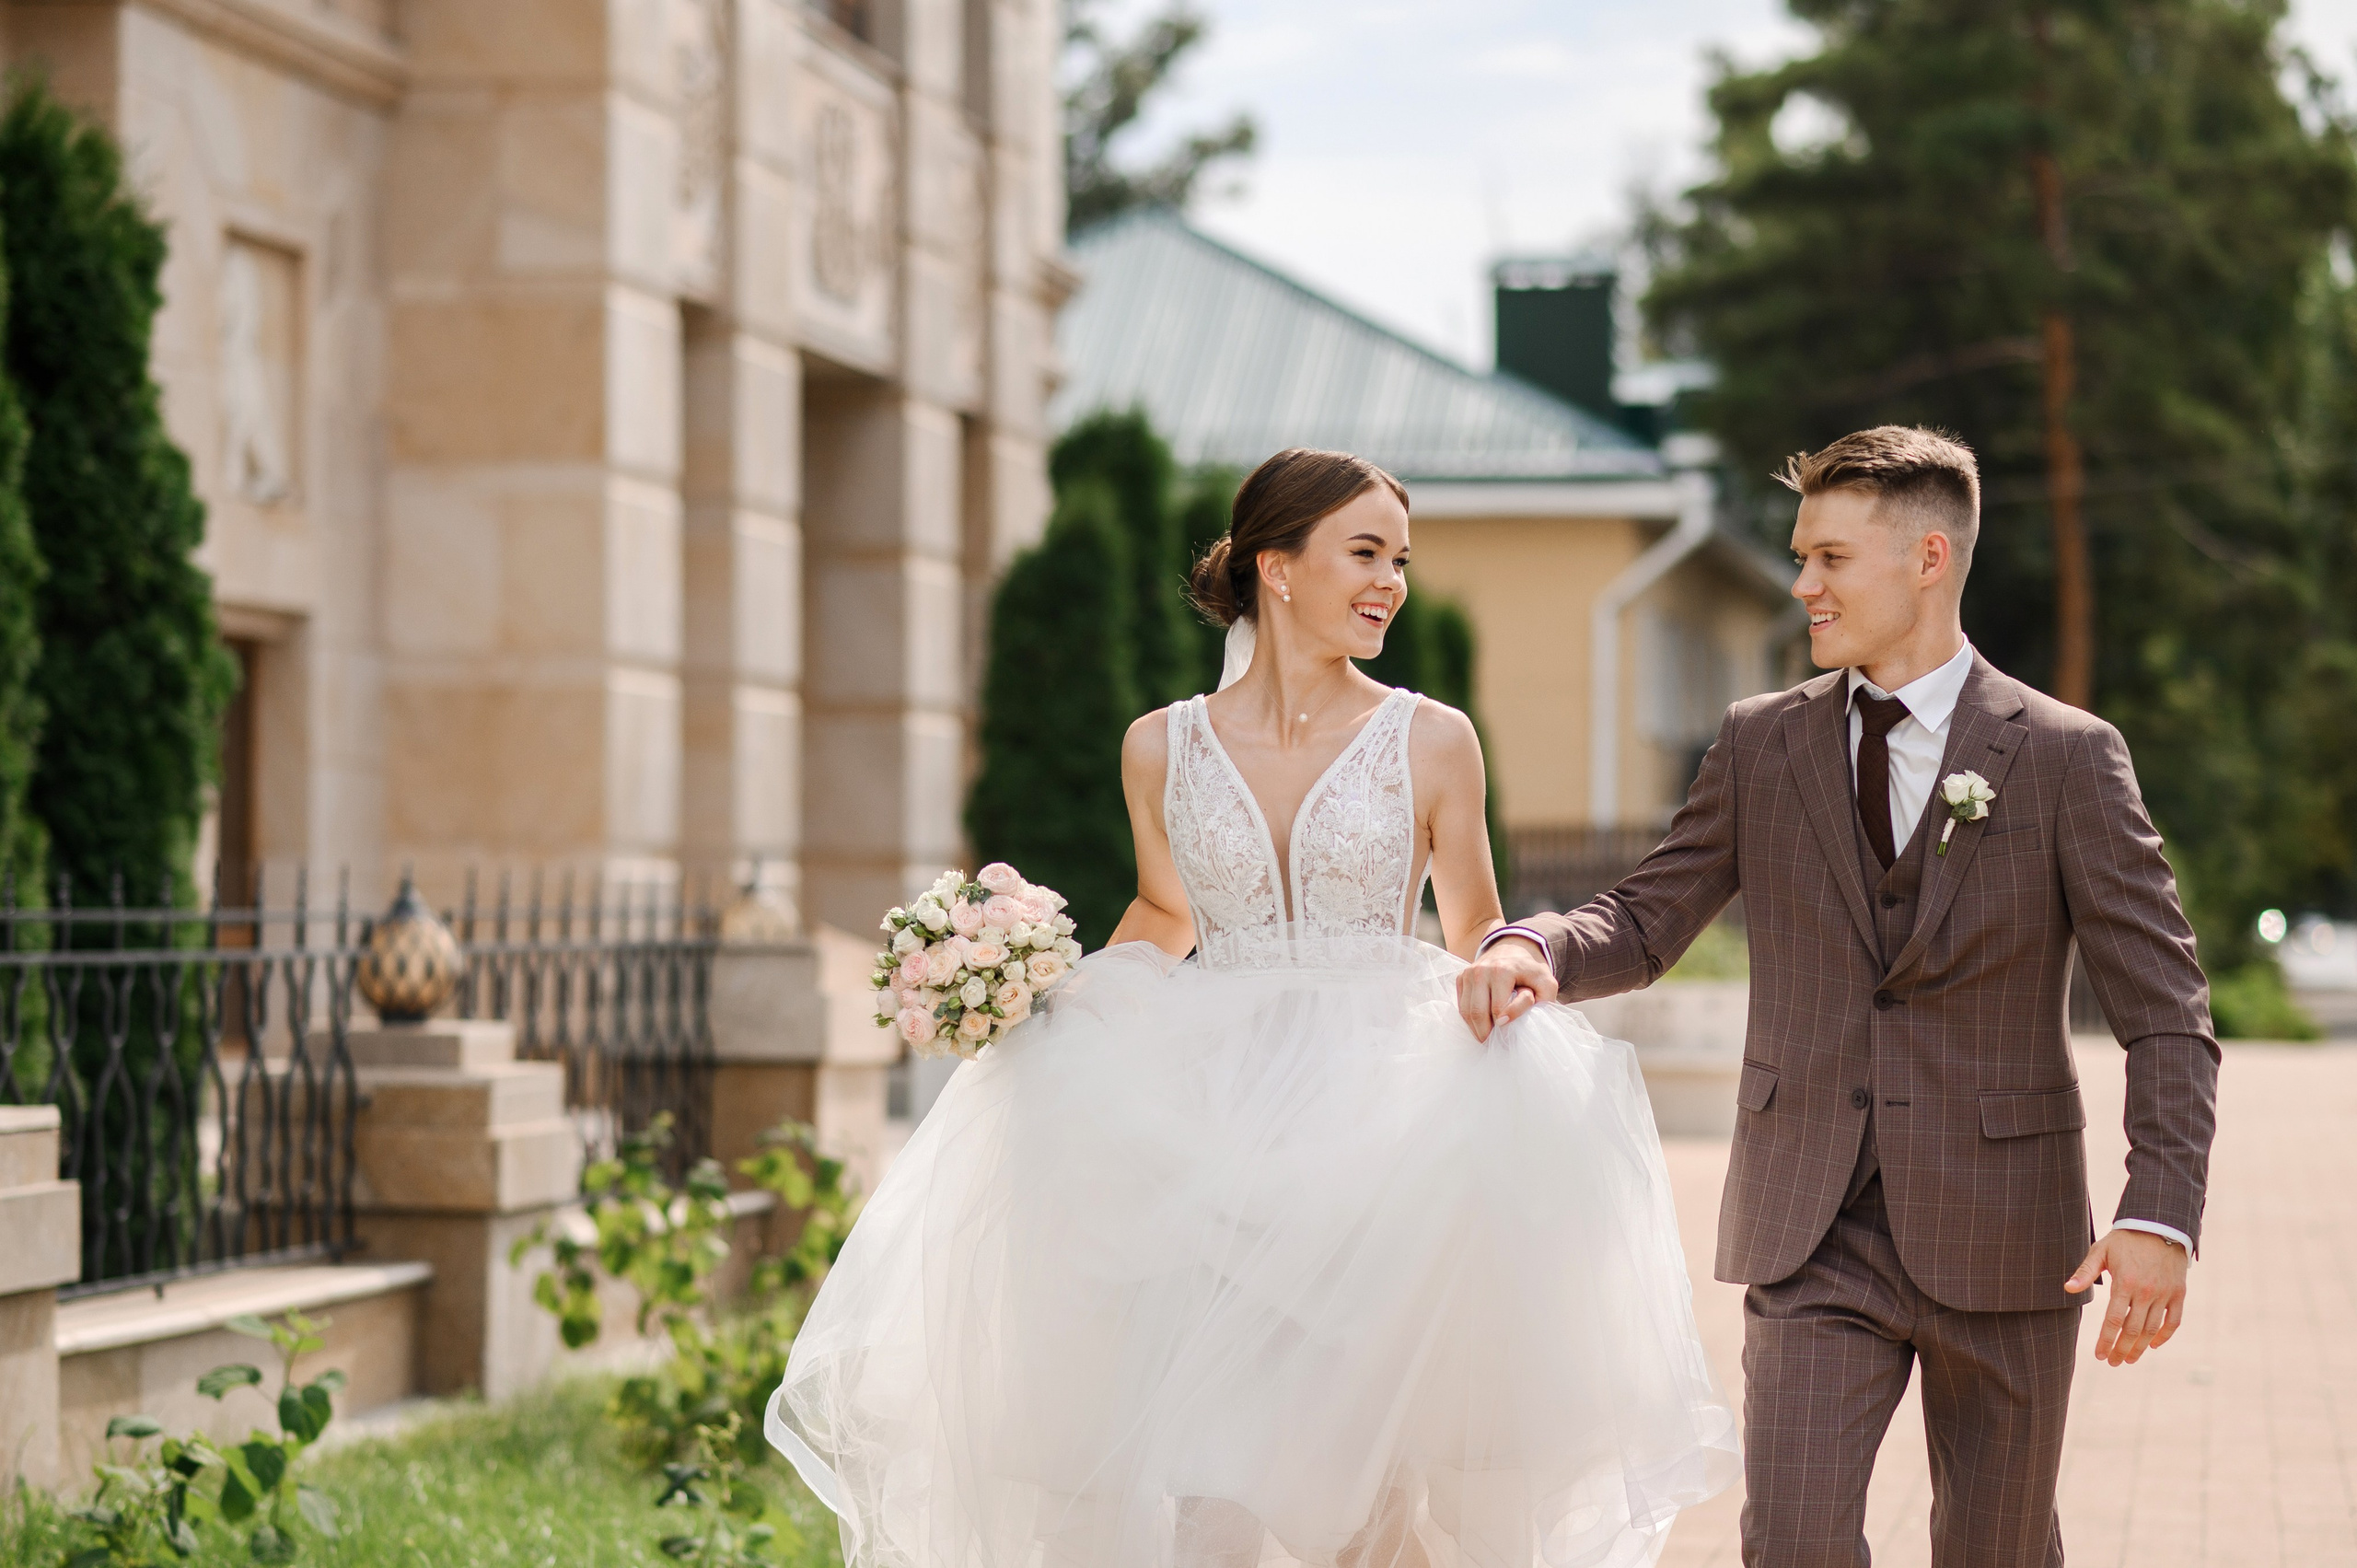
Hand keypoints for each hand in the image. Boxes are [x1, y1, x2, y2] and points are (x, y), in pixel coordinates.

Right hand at [1456, 936, 1556, 1042]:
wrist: (1512, 951)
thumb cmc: (1531, 973)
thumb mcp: (1546, 983)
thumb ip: (1542, 1000)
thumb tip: (1510, 1019)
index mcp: (1502, 970)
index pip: (1499, 1008)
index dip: (1506, 1024)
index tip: (1512, 1031)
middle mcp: (1481, 970)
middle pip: (1478, 1012)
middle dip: (1486, 1033)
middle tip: (1495, 1044)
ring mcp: (1469, 974)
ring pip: (1466, 1012)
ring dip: (1476, 1030)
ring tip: (1487, 1038)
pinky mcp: (1461, 979)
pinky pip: (1461, 1007)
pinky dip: (1469, 1020)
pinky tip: (1481, 1026)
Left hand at [2065, 1228, 2188, 1365]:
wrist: (2160, 1226)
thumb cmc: (2125, 1240)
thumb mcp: (2100, 1251)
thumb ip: (2085, 1272)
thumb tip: (2068, 1288)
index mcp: (2125, 1283)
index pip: (2113, 1321)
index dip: (2105, 1341)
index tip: (2099, 1355)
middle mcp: (2146, 1292)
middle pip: (2133, 1330)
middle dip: (2121, 1350)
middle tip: (2112, 1362)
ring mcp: (2164, 1294)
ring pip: (2152, 1330)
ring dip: (2140, 1348)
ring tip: (2129, 1359)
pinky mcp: (2178, 1293)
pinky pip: (2173, 1321)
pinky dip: (2164, 1336)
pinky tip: (2153, 1345)